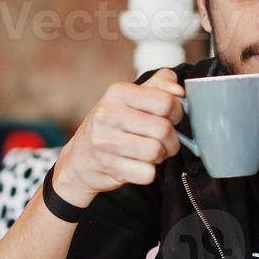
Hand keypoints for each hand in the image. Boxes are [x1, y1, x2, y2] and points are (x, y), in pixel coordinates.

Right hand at [51, 69, 184, 207]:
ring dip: (160, 156)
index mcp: (118, 92)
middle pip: (164, 129)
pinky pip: (147, 173)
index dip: (176, 112)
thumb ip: (159, 84)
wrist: (80, 157)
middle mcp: (108, 114)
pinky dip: (148, 172)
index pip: (166, 101)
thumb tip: (179, 90)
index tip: (171, 117)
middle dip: (171, 139)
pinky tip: (138, 164)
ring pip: (156, 152)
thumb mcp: (131, 98)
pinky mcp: (109, 166)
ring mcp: (105, 142)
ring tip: (150, 152)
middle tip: (163, 140)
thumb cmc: (112, 124)